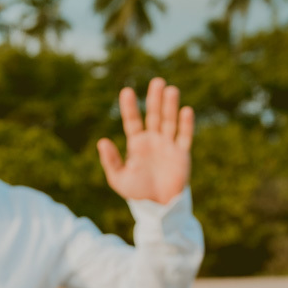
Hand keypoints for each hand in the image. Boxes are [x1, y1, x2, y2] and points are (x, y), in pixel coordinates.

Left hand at [97, 78, 194, 204]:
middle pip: (154, 115)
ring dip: (170, 106)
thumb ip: (111, 160)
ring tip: (170, 90)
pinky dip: (185, 124)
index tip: (126, 91)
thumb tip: (102, 141)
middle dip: (155, 99)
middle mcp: (153, 140)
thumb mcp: (118, 178)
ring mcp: (168, 145)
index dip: (129, 107)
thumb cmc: (136, 191)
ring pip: (169, 121)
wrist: (157, 206)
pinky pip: (184, 137)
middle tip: (157, 82)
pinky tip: (186, 110)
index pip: (132, 120)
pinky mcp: (181, 154)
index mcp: (137, 143)